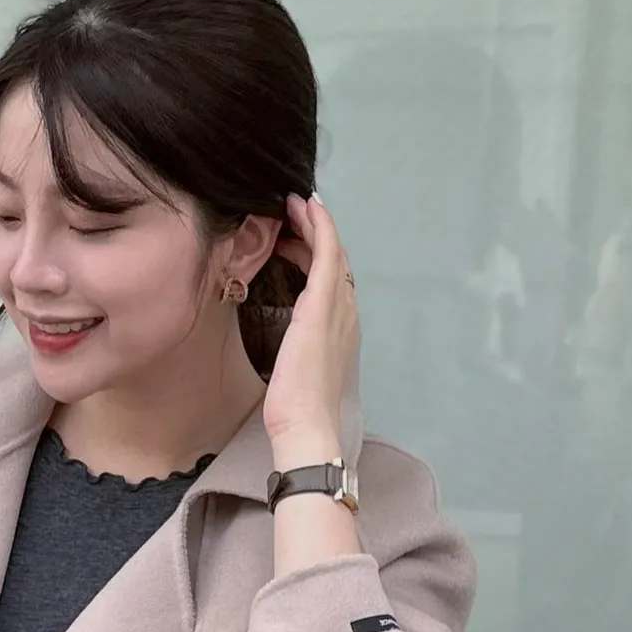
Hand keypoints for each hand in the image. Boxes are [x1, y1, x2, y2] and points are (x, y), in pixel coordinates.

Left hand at [260, 193, 358, 462]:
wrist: (306, 425)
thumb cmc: (296, 408)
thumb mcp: (295, 368)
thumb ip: (295, 346)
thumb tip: (285, 340)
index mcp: (340, 327)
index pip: (331, 278)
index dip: (316, 249)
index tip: (294, 232)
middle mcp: (346, 311)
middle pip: (335, 258)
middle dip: (314, 230)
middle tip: (290, 211)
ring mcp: (339, 306)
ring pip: (332, 250)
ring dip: (313, 223)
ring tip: (291, 207)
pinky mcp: (323, 303)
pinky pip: (327, 252)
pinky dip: (319, 226)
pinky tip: (303, 208)